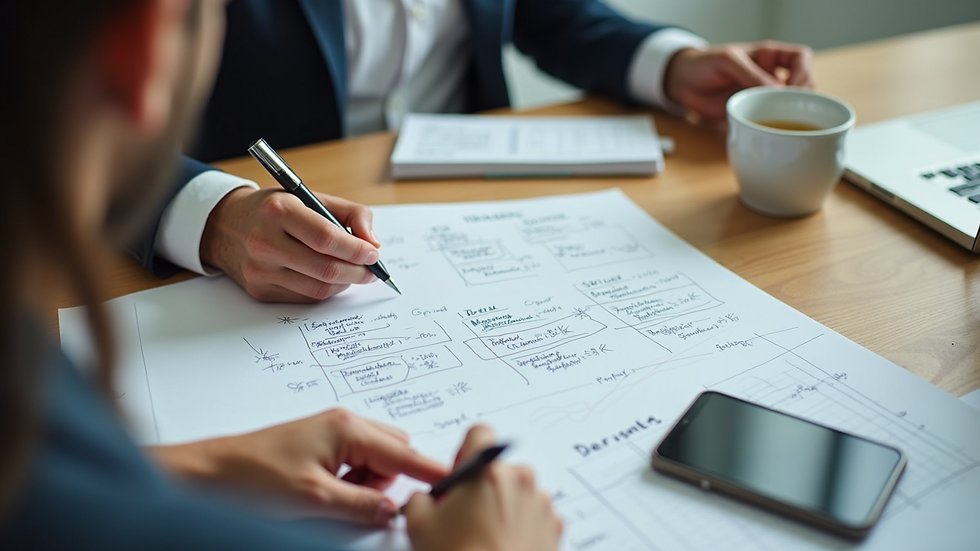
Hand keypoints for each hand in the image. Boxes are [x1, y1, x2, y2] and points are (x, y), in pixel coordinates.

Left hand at [148, 409, 447, 524]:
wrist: (211, 473)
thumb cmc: (253, 476)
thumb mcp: (314, 499)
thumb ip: (362, 504)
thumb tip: (393, 510)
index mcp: (348, 428)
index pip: (404, 452)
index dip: (430, 470)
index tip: (455, 480)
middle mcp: (345, 424)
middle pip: (395, 451)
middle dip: (389, 481)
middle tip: (363, 503)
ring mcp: (333, 433)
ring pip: (377, 460)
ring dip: (369, 484)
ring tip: (334, 500)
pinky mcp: (322, 446)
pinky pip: (356, 464)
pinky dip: (353, 482)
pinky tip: (328, 495)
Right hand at [200, 186, 381, 302]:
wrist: (225, 225)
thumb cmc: (275, 210)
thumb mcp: (310, 197)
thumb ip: (350, 214)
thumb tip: (373, 244)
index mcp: (278, 211)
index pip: (326, 238)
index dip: (356, 249)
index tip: (373, 253)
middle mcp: (264, 242)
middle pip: (325, 268)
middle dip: (357, 272)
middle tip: (371, 270)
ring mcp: (260, 270)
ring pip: (318, 288)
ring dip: (345, 283)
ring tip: (354, 273)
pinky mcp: (259, 290)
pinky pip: (305, 297)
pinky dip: (325, 289)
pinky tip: (331, 278)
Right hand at [405, 425, 562, 550]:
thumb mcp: (418, 525)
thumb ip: (419, 499)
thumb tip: (425, 499)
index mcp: (486, 470)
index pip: (479, 433)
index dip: (465, 453)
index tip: (459, 476)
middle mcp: (519, 479)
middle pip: (499, 468)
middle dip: (483, 487)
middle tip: (466, 516)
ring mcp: (541, 502)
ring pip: (518, 491)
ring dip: (504, 506)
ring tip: (486, 536)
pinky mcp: (554, 526)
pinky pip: (535, 514)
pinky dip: (523, 525)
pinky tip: (505, 545)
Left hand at [663, 41, 814, 121]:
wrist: (682, 83)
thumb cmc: (703, 64)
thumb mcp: (727, 61)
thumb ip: (750, 73)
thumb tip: (777, 89)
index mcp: (770, 56)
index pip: (801, 58)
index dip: (803, 72)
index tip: (792, 89)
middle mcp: (772, 76)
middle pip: (804, 83)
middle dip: (803, 97)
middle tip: (791, 111)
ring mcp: (764, 96)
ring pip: (791, 104)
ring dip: (792, 114)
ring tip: (784, 123)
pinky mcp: (753, 113)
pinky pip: (772, 120)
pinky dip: (776, 127)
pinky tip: (772, 133)